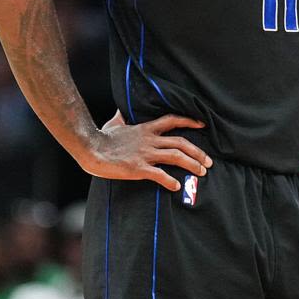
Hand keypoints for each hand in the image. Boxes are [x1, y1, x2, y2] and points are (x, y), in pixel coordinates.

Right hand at [81, 112, 212, 190]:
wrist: (90, 148)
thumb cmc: (101, 138)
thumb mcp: (114, 124)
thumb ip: (122, 117)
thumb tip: (122, 110)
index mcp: (145, 129)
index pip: (172, 120)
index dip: (189, 121)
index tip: (202, 125)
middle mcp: (148, 140)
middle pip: (180, 142)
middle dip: (198, 152)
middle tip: (209, 162)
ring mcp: (144, 154)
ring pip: (175, 157)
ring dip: (191, 165)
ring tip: (201, 173)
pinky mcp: (138, 168)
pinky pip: (159, 175)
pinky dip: (170, 181)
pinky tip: (176, 187)